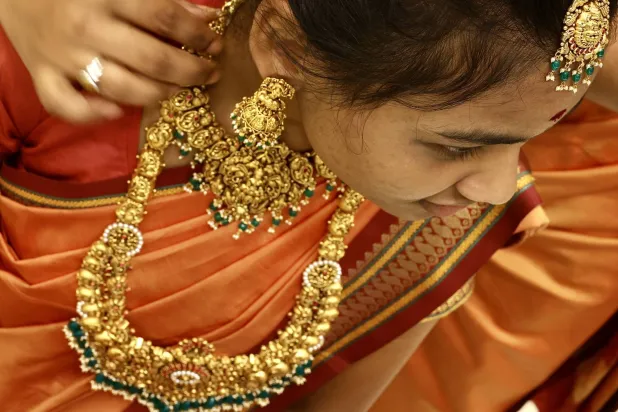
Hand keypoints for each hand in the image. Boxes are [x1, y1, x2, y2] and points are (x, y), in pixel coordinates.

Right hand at [0, 0, 221, 122]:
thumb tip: (205, 18)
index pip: (164, 17)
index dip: (198, 35)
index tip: (216, 44)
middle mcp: (86, 28)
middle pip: (152, 60)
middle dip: (191, 71)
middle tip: (210, 73)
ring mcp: (63, 56)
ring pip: (122, 89)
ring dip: (158, 94)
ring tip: (176, 89)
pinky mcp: (43, 76)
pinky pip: (68, 107)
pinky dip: (94, 114)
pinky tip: (117, 110)